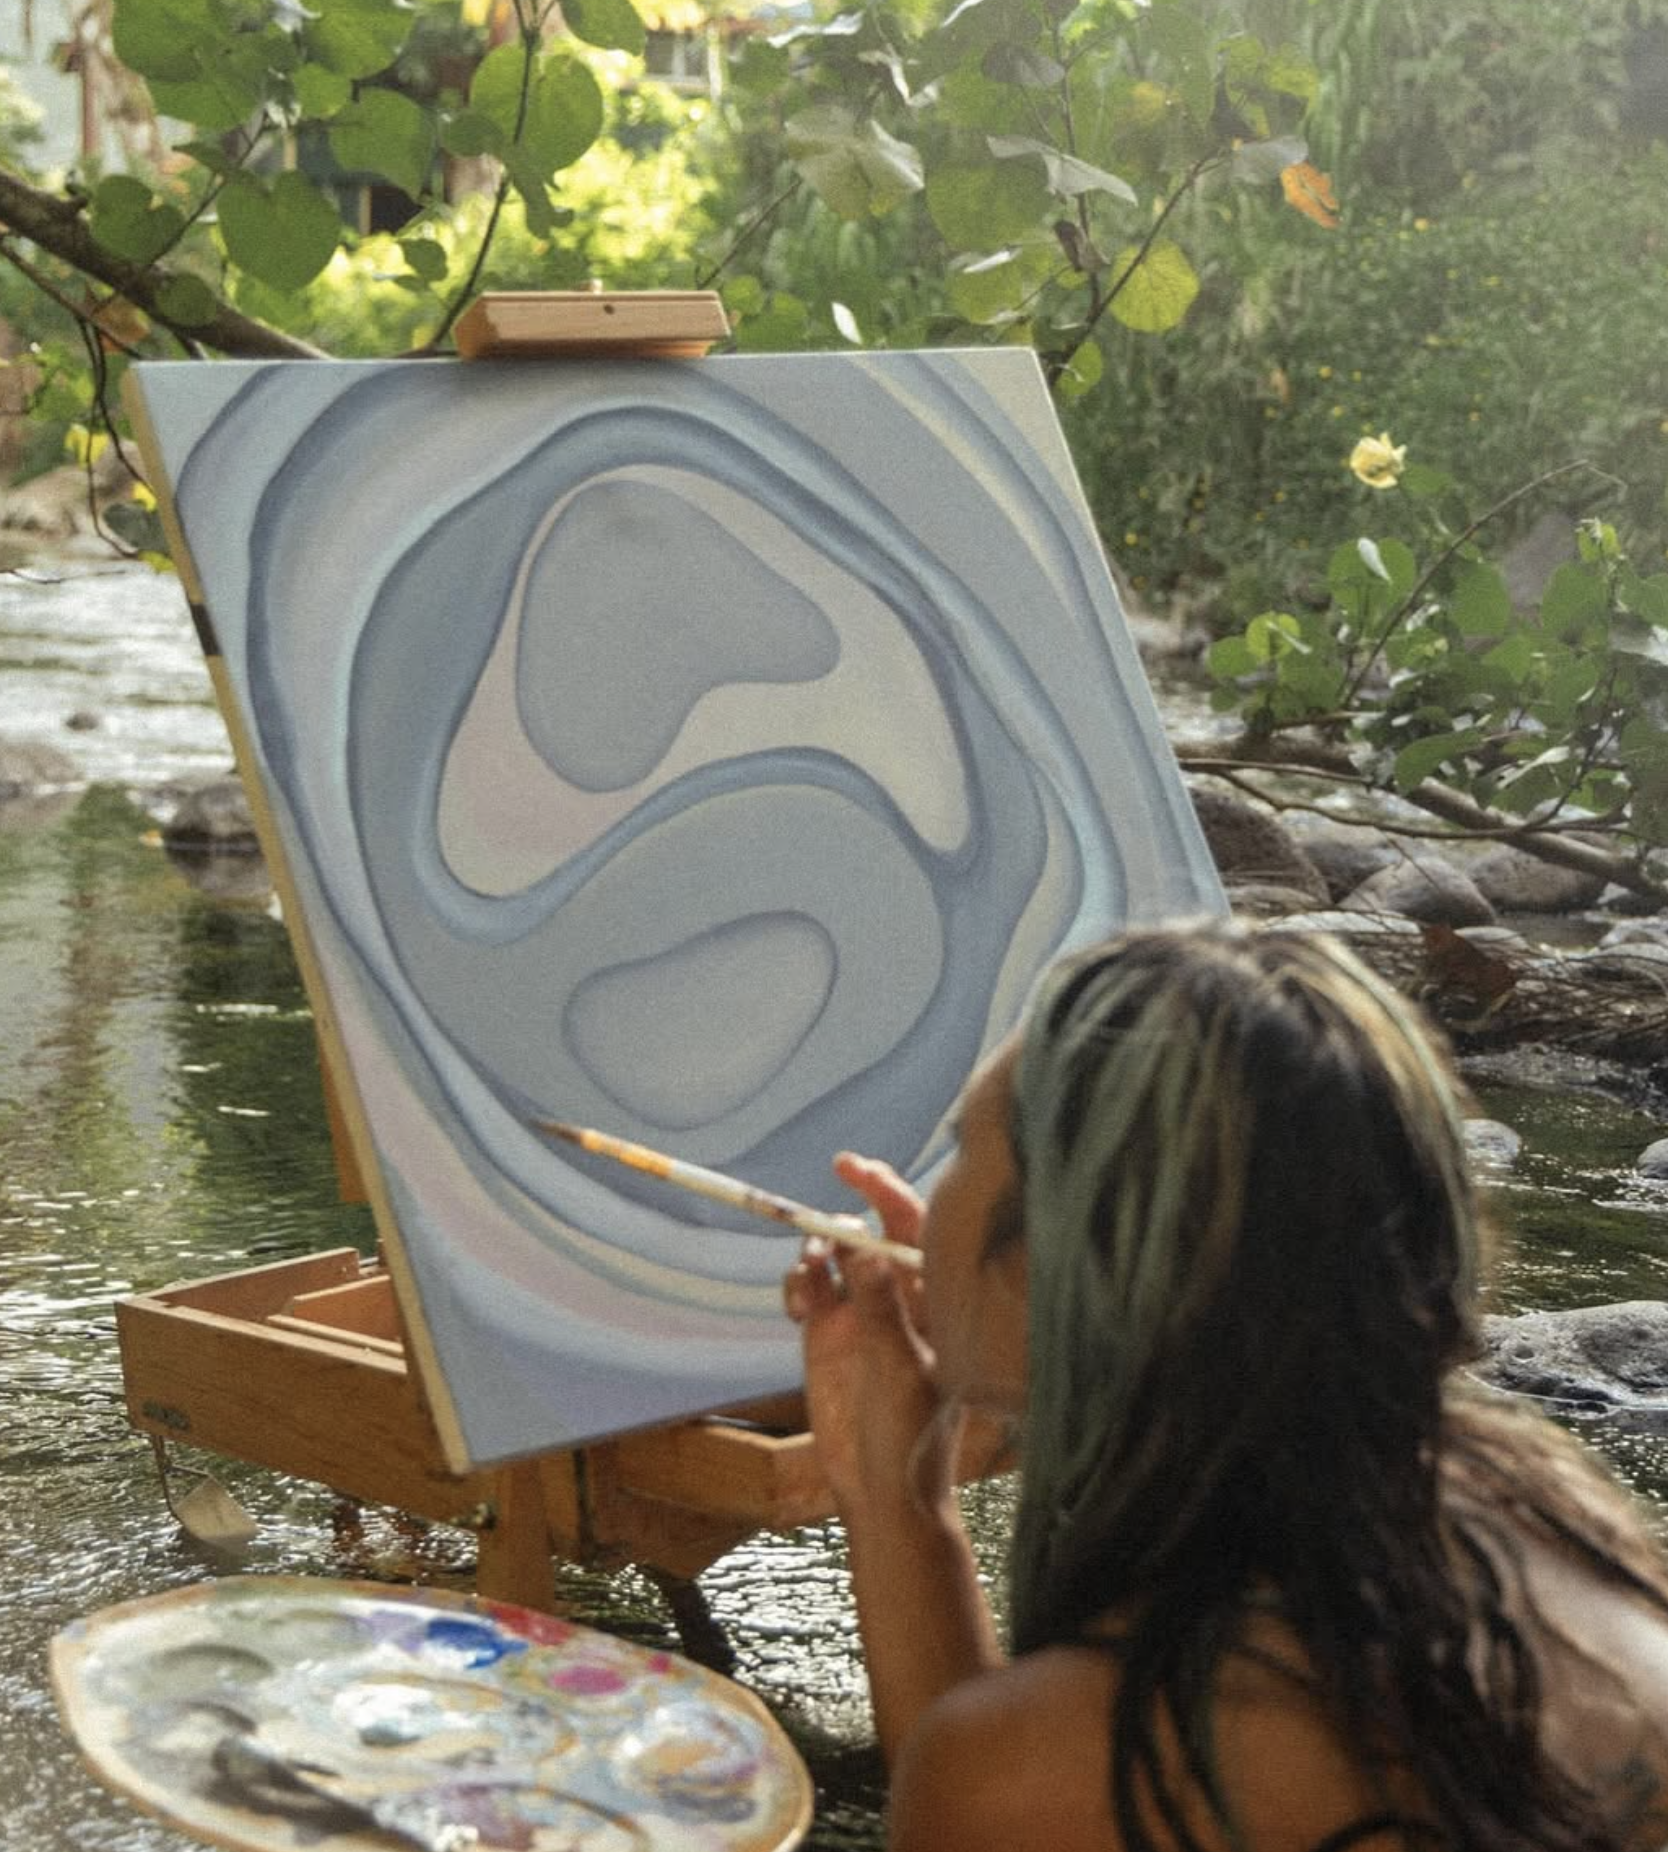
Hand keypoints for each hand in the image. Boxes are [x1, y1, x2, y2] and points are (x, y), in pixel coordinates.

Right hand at [784, 1153, 956, 1519]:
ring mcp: (858, 1313)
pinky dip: (796, 1284)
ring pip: (830, 1256)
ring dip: (814, 1252)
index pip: (912, 1225)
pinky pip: (806, 1289)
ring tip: (813, 1275)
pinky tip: (798, 1305)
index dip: (884, 1190)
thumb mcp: (902, 1367)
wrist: (883, 1489)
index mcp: (931, 1295)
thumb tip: (864, 1247)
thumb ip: (881, 1308)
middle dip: (840, 1212)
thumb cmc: (914, 1433)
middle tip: (814, 1212)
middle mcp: (894, 1295)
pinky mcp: (824, 1335)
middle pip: (866, 1231)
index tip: (852, 1169)